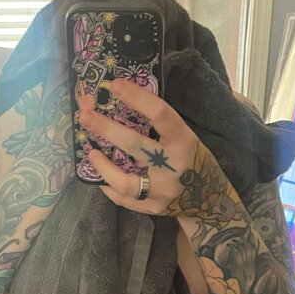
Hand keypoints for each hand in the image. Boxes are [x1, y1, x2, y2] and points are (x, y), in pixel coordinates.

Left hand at [77, 78, 211, 216]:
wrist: (209, 199)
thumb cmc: (191, 159)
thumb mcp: (183, 138)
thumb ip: (158, 126)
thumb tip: (119, 104)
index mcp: (184, 141)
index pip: (160, 114)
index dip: (137, 98)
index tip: (115, 85)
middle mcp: (174, 166)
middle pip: (136, 145)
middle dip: (107, 129)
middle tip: (86, 116)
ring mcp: (163, 191)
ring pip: (126, 183)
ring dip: (103, 167)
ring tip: (91, 153)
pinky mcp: (153, 208)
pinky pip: (124, 200)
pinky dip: (109, 187)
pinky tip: (100, 176)